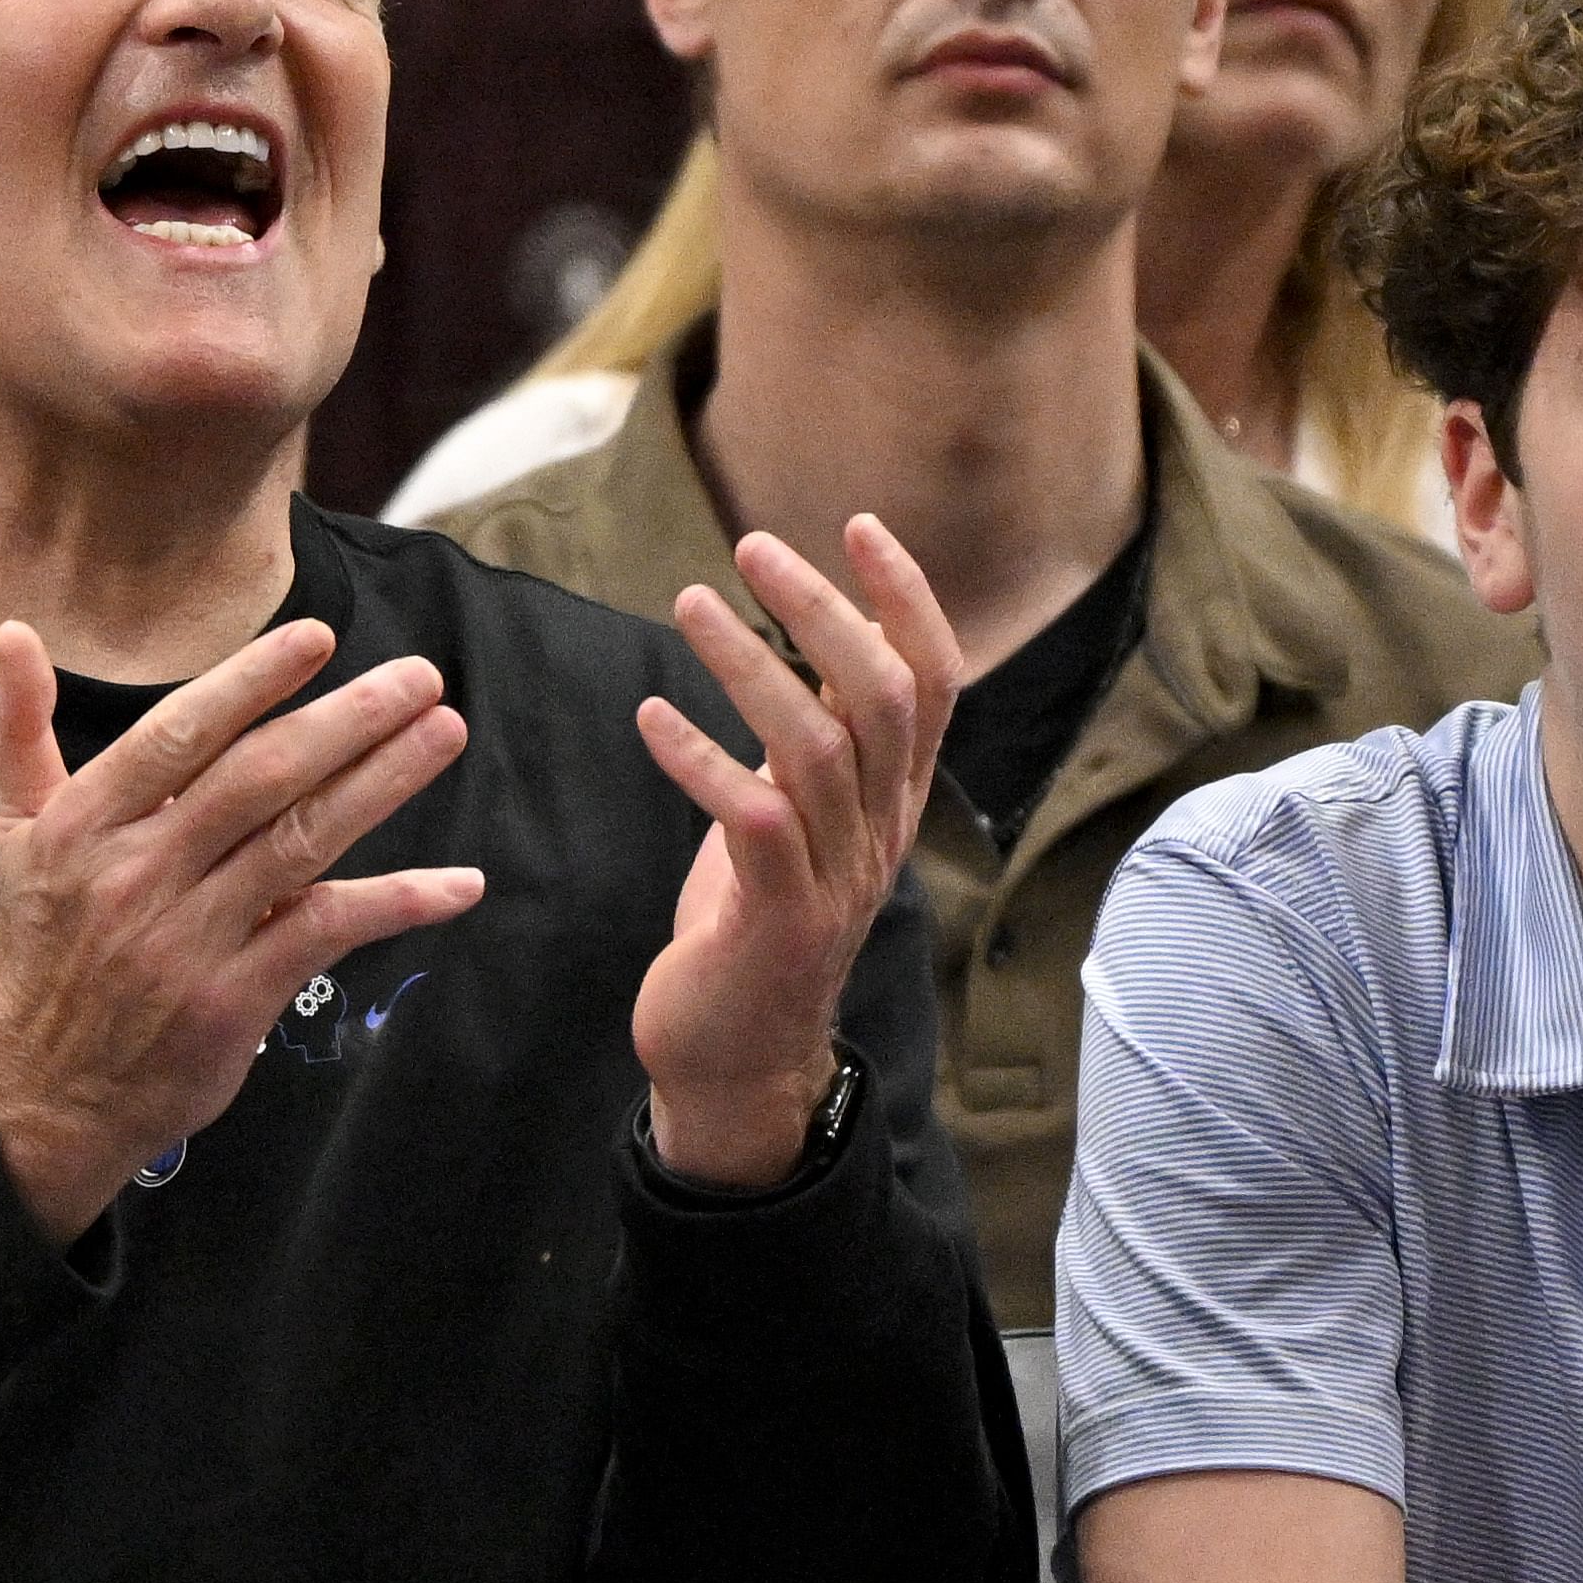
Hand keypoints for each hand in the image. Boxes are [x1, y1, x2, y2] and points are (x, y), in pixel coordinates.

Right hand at [0, 618, 482, 1241]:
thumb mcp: (13, 832)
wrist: (42, 1093)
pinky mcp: (235, 999)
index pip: (178, 736)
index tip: (318, 637)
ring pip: (301, 843)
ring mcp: (190, 939)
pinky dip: (399, 903)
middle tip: (419, 676)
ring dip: (383, 783)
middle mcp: (137, 873)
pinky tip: (459, 884)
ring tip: (445, 733)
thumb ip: (17, 729)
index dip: (251, 683)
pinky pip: (327, 932)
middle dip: (346, 720)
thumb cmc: (42, 946)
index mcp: (83, 823)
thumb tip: (13, 632)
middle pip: (257, 780)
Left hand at [631, 519, 956, 1186]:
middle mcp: (880, 831)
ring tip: (688, 603)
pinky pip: (753, 819)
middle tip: (753, 546)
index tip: (860, 524)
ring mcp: (835, 877)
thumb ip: (820, 738)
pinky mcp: (777, 918)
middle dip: (821, 609)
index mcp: (893, 800)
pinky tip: (649, 716)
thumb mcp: (801, 816)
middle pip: (882, 696)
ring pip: (816, 747)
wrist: (735, 1059)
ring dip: (749, 665)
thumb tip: (829, 639)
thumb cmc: (755, 922)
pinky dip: (699, 758)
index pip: (933, 682)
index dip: (907, 599)